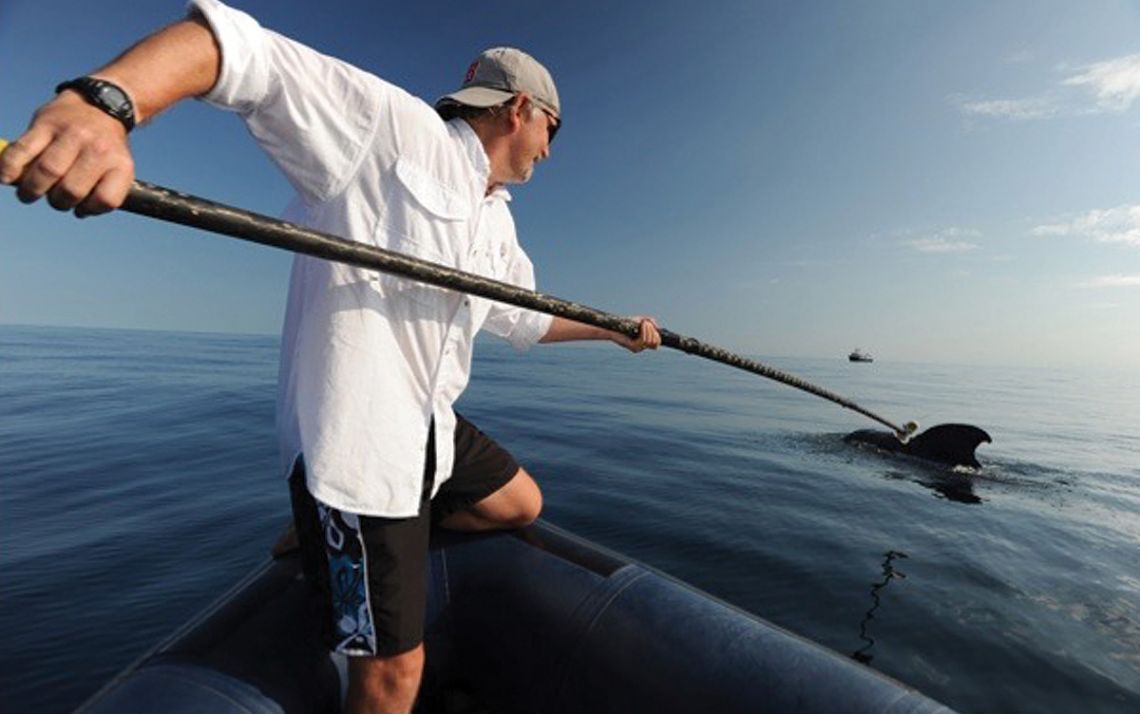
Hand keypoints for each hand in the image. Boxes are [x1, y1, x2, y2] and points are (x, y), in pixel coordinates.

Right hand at [0, 90, 134, 216]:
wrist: (99, 104)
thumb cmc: (104, 146)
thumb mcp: (115, 166)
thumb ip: (101, 188)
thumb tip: (78, 212)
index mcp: (119, 163)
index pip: (105, 199)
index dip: (89, 209)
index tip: (80, 207)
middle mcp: (98, 148)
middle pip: (71, 189)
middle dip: (58, 202)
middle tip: (53, 199)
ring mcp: (71, 134)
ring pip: (47, 171)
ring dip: (33, 190)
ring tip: (29, 194)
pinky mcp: (45, 123)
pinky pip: (23, 150)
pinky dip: (10, 167)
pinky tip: (7, 178)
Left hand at [613, 316, 660, 352]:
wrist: (613, 326)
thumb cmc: (625, 323)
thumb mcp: (640, 320)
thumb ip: (650, 322)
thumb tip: (657, 327)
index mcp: (643, 343)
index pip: (656, 344)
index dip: (657, 336)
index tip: (653, 327)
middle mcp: (641, 347)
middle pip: (654, 344)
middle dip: (653, 332)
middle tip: (647, 323)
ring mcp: (637, 348)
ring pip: (649, 342)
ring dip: (649, 330)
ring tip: (644, 323)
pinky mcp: (632, 347)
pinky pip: (643, 340)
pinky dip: (644, 331)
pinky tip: (643, 324)